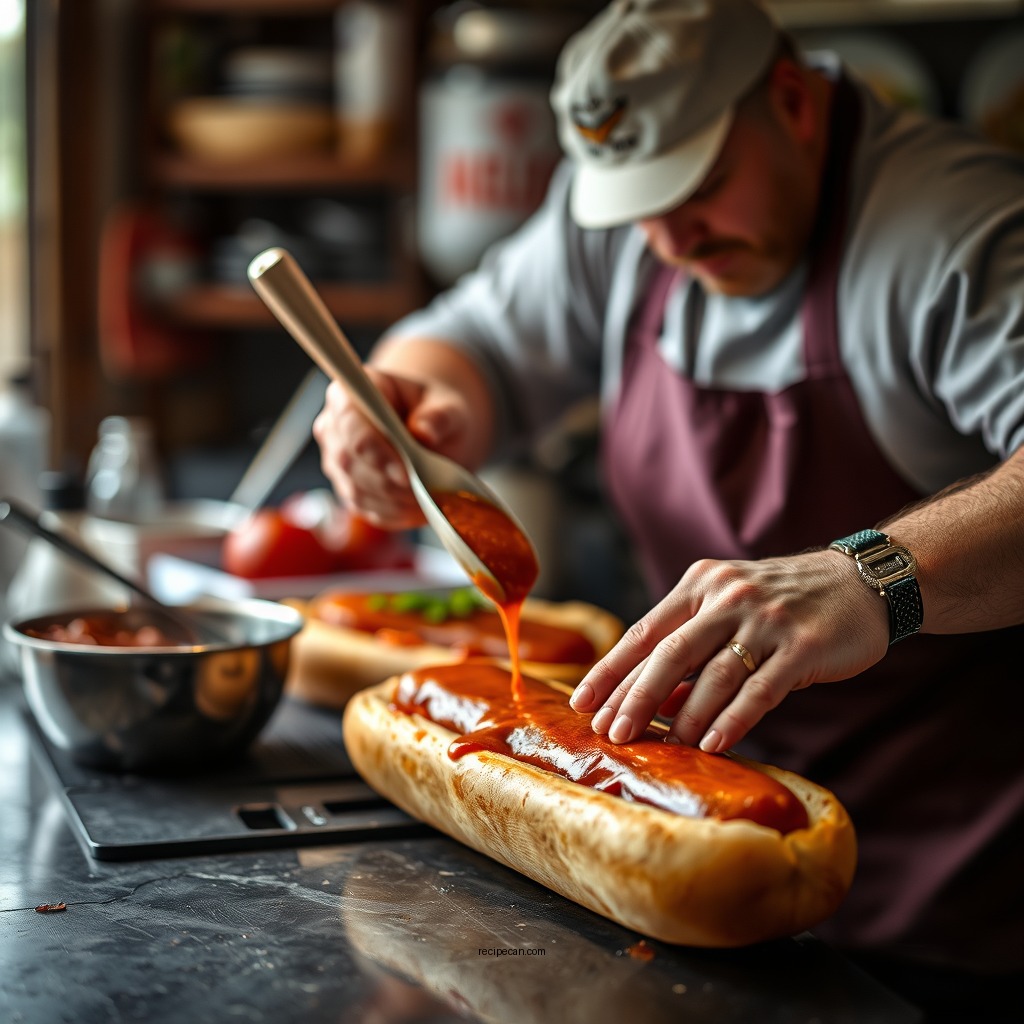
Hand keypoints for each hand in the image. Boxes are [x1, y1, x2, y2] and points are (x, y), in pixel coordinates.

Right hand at [312, 369, 473, 529]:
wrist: (434, 430)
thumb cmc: (436, 411)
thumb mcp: (448, 406)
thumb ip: (439, 416)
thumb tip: (424, 432)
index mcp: (350, 394)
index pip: (350, 423)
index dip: (375, 450)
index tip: (406, 472)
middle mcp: (334, 428)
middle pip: (349, 463)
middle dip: (388, 483)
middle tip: (425, 491)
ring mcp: (337, 462)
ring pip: (357, 492)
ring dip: (395, 501)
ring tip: (430, 499)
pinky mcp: (349, 490)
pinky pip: (367, 510)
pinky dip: (397, 514)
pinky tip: (421, 508)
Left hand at [569, 550, 890, 751]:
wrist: (860, 583)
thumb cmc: (783, 603)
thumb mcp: (730, 607)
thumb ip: (693, 646)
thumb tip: (651, 700)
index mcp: (701, 584)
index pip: (645, 631)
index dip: (612, 670)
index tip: (582, 701)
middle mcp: (728, 596)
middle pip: (670, 653)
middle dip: (636, 697)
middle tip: (612, 733)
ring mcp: (767, 619)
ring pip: (714, 674)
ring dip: (684, 715)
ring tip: (662, 746)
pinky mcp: (803, 646)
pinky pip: (760, 689)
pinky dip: (733, 720)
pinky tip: (713, 744)